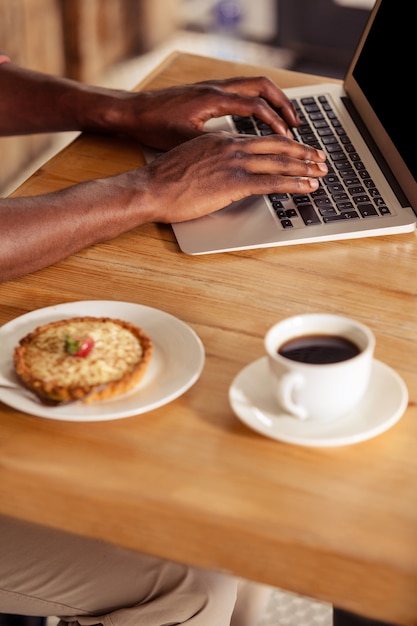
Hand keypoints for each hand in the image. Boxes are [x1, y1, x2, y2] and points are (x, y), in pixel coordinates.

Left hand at [110, 76, 300, 150]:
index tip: (289, 140)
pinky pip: (240, 92)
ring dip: (271, 102)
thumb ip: (215, 145)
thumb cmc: (155, 126)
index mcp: (214, 99)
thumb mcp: (186, 141)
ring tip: (285, 120)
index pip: (255, 106)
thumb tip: (237, 158)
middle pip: (262, 88)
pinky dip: (255, 103)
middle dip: (283, 106)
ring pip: (252, 87)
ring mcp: (212, 88)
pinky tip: (259, 119)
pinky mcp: (207, 93)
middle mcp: (216, 89)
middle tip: (297, 126)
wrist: (132, 112)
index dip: (275, 123)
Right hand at [140, 131, 327, 222]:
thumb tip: (220, 173)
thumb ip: (210, 162)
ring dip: (305, 167)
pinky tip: (307, 186)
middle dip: (303, 152)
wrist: (149, 187)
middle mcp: (230, 146)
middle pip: (276, 145)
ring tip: (321, 172)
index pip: (260, 140)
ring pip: (279, 161)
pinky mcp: (233, 183)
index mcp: (220, 140)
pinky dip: (294, 184)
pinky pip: (272, 182)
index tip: (297, 150)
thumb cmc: (163, 180)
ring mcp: (233, 163)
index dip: (284, 144)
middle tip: (319, 158)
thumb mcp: (190, 161)